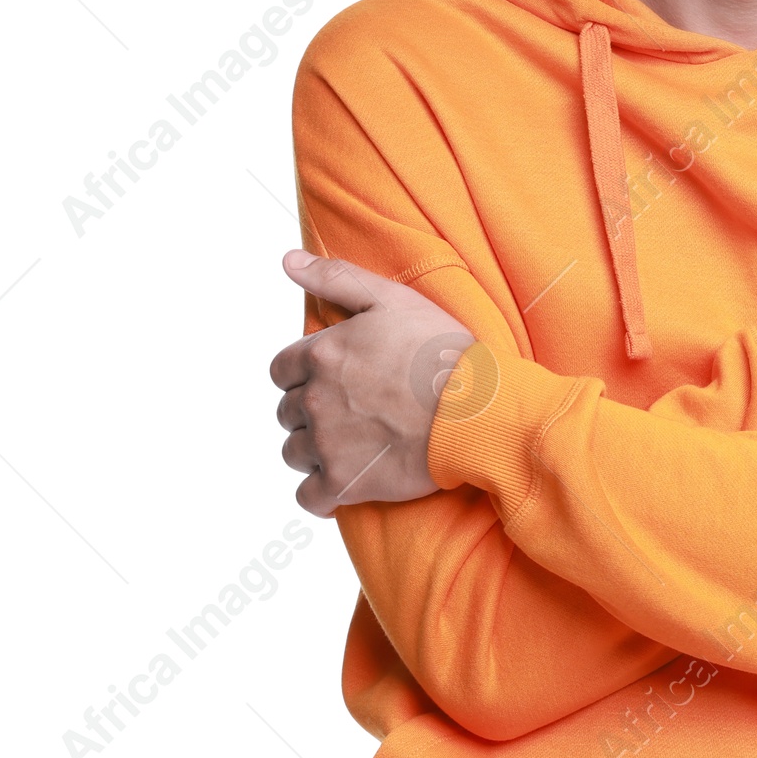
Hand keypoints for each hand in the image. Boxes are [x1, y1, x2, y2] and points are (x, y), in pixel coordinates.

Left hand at [270, 250, 475, 514]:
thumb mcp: (391, 298)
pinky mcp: (345, 483)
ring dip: (315, 449)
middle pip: (287, 413)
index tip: (334, 378)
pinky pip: (310, 497)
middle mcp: (315, 401)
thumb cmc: (440, 350)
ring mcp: (327, 445)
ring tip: (354, 443)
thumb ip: (335, 277)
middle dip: (311, 411)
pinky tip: (347, 480)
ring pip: (294, 453)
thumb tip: (288, 260)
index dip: (305, 374)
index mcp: (320, 355)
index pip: (282, 370)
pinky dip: (322, 493)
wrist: (474, 407)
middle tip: (352, 410)